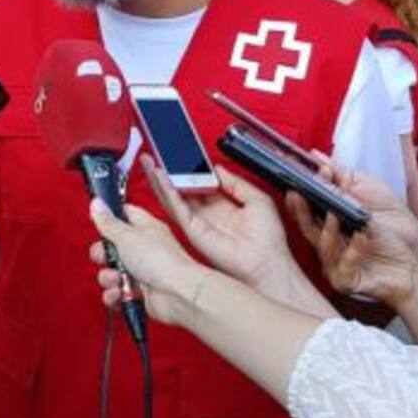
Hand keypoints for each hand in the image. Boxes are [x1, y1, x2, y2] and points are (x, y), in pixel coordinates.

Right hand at [88, 199, 202, 327]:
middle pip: (113, 246)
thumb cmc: (161, 261)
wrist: (178, 294)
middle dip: (103, 254)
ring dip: (108, 277)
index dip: (109, 217)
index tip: (97, 222)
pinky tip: (118, 293)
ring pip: (112, 271)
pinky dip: (114, 294)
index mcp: (145, 228)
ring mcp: (142, 271)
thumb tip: (97, 204)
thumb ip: (108, 222)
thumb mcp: (127, 236)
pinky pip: (117, 292)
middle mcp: (144, 249)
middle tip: (104, 256)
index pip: (124, 214)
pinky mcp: (140, 293)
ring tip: (116, 279)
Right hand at [141, 155, 294, 291]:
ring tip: (149, 163)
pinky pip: (176, 208)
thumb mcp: (256, 199)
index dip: (190, 169)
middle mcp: (207, 214)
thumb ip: (235, 182)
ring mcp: (198, 222)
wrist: (267, 264)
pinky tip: (161, 179)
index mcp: (222, 206)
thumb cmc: (268, 240)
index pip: (200, 183)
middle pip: (182, 190)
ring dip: (160, 181)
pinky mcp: (193, 230)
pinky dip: (167, 192)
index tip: (181, 153)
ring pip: (173, 198)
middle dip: (168, 173)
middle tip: (156, 155)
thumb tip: (217, 168)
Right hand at [289, 161, 417, 305]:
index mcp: (329, 229)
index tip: (294, 185)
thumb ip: (344, 183)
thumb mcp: (370, 200)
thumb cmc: (390, 236)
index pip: (306, 213)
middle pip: (308, 229)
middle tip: (297, 196)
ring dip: (329, 230)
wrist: (410, 269)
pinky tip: (362, 237)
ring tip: (334, 214)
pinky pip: (344, 267)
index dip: (298, 200)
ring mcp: (334, 265)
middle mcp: (327, 247)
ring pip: (324, 247)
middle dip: (302, 212)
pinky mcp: (347, 282)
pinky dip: (353, 251)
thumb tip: (320, 159)